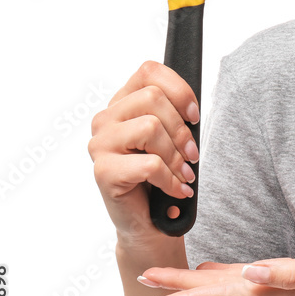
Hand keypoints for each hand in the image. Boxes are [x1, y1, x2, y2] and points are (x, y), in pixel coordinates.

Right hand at [88, 60, 200, 248]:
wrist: (148, 223)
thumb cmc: (161, 179)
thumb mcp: (172, 141)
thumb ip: (175, 117)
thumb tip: (191, 110)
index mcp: (122, 104)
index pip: (149, 71)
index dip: (179, 90)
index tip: (194, 116)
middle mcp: (106, 120)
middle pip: (153, 99)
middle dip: (182, 130)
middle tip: (192, 156)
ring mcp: (100, 145)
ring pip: (150, 128)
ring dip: (176, 156)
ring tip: (184, 174)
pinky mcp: (103, 171)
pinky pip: (149, 164)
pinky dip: (171, 179)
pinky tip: (176, 190)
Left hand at [138, 237, 294, 295]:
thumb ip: (292, 273)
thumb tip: (251, 274)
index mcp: (279, 292)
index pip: (223, 294)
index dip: (187, 295)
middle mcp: (274, 295)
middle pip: (217, 293)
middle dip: (180, 289)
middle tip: (144, 281)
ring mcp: (282, 290)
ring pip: (229, 288)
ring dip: (197, 286)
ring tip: (169, 281)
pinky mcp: (292, 280)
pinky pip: (247, 281)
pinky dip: (225, 277)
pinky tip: (216, 273)